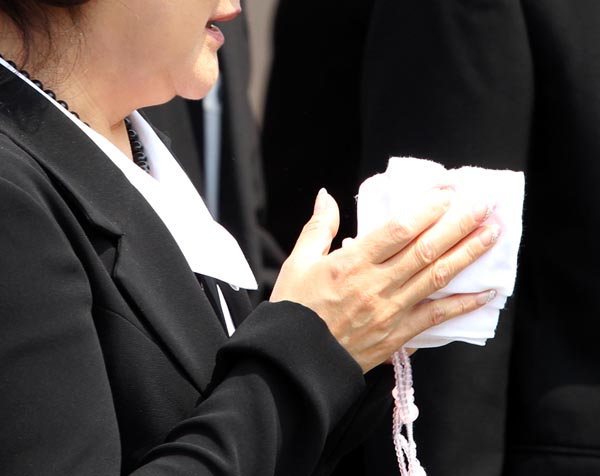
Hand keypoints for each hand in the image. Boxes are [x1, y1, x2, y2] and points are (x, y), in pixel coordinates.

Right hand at [270, 188, 498, 372]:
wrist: (295, 362)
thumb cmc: (295, 309)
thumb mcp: (298, 262)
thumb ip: (318, 227)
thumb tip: (326, 195)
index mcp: (351, 263)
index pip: (398, 229)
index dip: (427, 208)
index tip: (447, 191)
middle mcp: (376, 285)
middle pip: (426, 249)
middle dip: (459, 224)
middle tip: (484, 204)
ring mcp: (391, 311)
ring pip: (436, 277)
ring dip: (468, 254)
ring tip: (493, 233)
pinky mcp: (398, 335)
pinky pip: (436, 317)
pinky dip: (463, 304)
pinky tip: (487, 292)